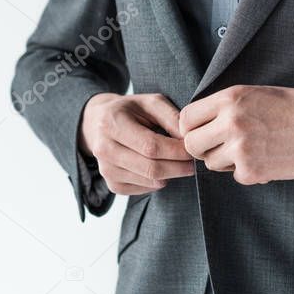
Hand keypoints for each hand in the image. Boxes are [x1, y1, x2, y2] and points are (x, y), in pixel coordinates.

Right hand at [78, 92, 194, 195]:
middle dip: (178, 167)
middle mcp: (104, 149)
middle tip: (194, 163)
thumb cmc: (131, 110)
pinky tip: (162, 168)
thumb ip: (171, 117)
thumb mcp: (151, 103)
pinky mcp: (111, 184)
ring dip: (171, 175)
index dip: (175, 151)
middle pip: (150, 168)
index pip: (150, 146)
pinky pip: (143, 190)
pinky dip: (158, 182)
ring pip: (149, 181)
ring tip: (180, 163)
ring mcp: (105, 170)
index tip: (193, 150)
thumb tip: (188, 139)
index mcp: (112, 123)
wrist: (99, 122)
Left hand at [178, 85, 293, 184]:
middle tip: (217, 146)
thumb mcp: (254, 93)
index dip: (190, 127)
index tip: (200, 131)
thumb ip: (225, 105)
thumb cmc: (291, 107)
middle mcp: (231, 123)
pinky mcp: (252, 171)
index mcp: (230, 99)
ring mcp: (240, 149)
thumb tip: (200, 121)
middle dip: (201, 147)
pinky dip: (245, 171)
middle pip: (191, 144)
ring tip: (246, 150)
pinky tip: (262, 159)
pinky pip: (233, 175)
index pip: (186, 118)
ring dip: (224, 160)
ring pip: (210, 163)